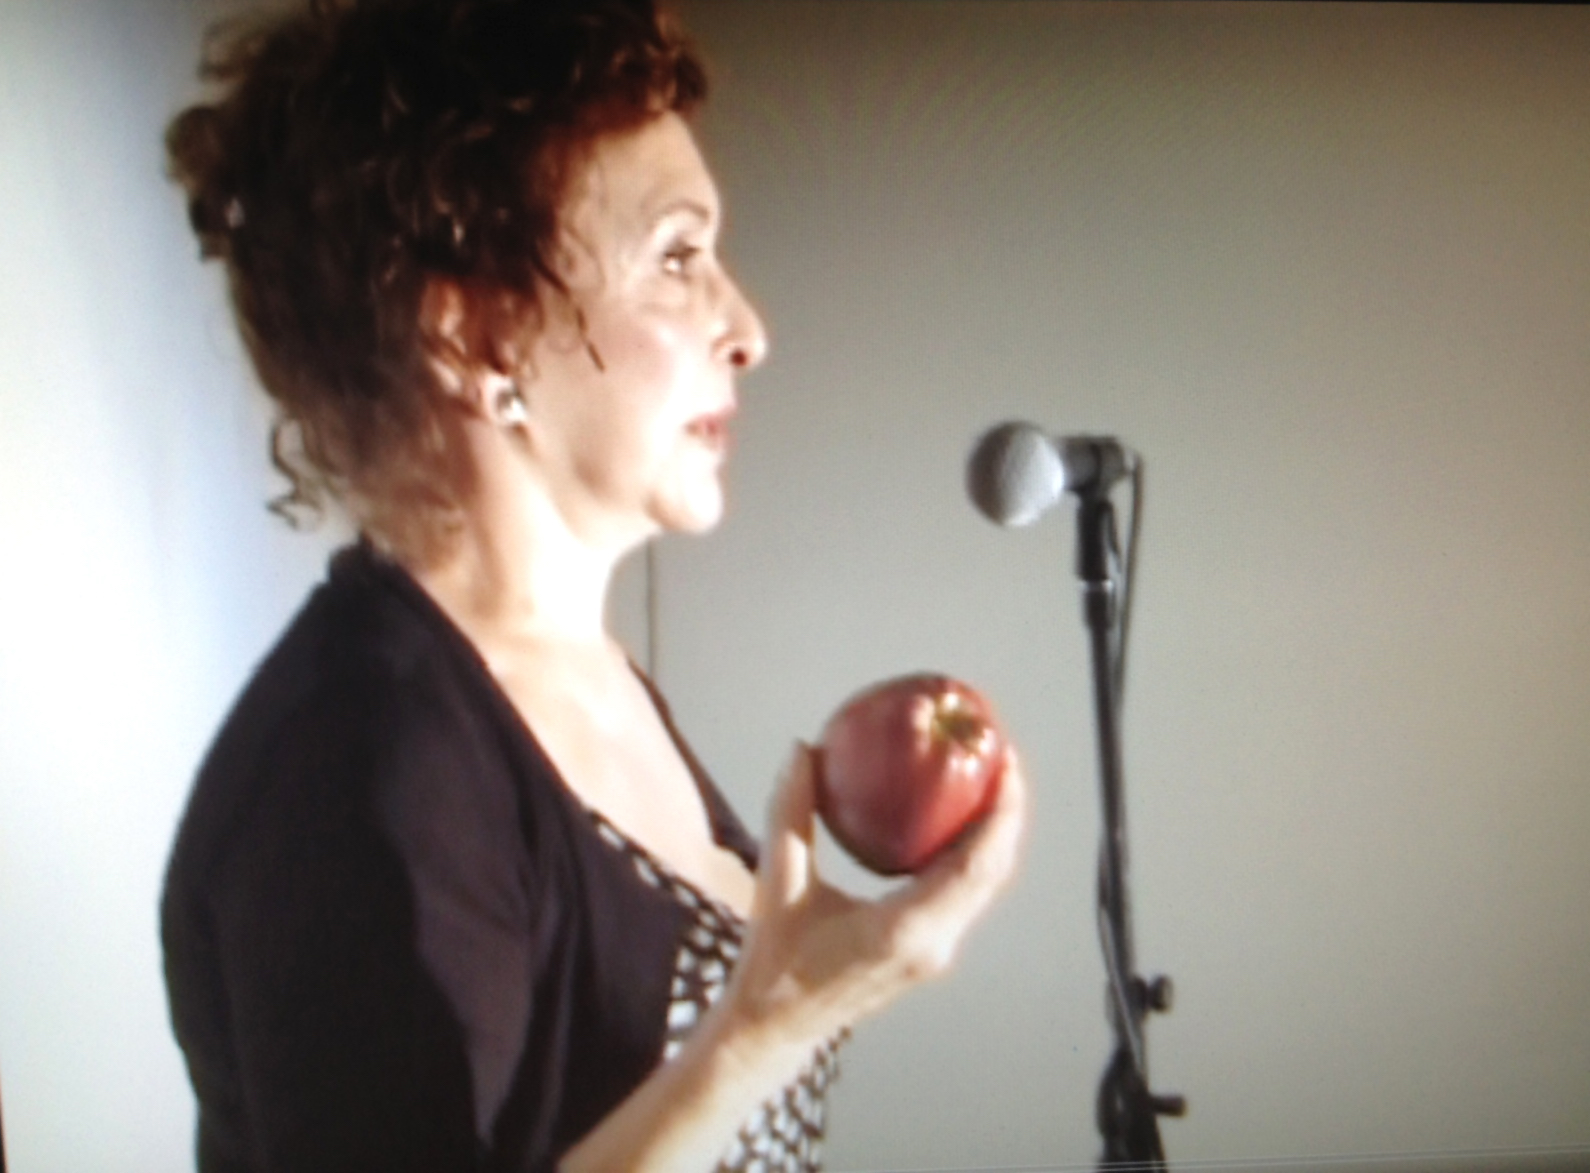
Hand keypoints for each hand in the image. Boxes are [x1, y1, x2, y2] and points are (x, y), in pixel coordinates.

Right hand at [720, 740, 1027, 1053]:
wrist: (775, 1027)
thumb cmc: (774, 962)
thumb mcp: (778, 882)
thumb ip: (791, 813)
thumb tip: (802, 749)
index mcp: (904, 930)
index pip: (976, 866)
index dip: (1000, 814)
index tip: (1004, 764)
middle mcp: (932, 944)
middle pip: (993, 872)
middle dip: (1007, 813)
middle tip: (1000, 756)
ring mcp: (936, 951)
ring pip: (984, 885)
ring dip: (994, 833)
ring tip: (988, 778)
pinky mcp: (930, 950)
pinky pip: (964, 894)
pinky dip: (971, 853)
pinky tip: (956, 815)